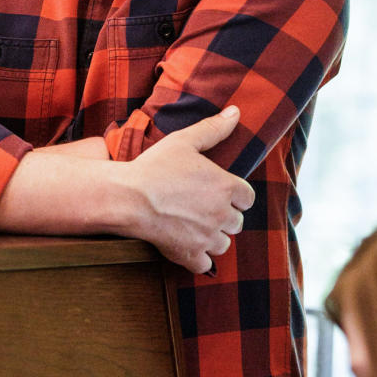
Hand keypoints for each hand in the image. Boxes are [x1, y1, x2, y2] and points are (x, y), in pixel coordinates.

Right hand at [121, 106, 254, 272]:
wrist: (128, 198)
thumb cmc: (155, 166)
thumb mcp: (185, 141)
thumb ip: (214, 128)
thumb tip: (236, 112)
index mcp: (226, 187)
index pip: (248, 198)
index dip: (235, 196)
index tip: (219, 193)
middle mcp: (222, 214)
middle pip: (237, 222)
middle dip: (224, 217)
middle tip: (201, 208)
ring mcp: (207, 237)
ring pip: (224, 244)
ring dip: (213, 237)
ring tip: (194, 226)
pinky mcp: (190, 255)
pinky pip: (206, 264)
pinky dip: (199, 258)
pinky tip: (187, 246)